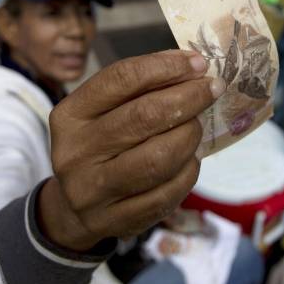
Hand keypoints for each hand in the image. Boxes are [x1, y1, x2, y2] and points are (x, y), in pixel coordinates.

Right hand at [38, 50, 224, 251]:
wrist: (75, 207)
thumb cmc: (100, 145)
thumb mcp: (104, 112)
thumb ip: (140, 89)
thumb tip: (193, 68)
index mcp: (71, 115)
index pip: (120, 79)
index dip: (164, 66)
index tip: (197, 62)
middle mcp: (76, 152)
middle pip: (143, 116)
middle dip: (188, 98)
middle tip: (212, 89)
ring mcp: (94, 191)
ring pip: (158, 158)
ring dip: (190, 136)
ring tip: (198, 126)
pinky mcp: (117, 220)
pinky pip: (167, 192)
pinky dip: (189, 171)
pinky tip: (192, 158)